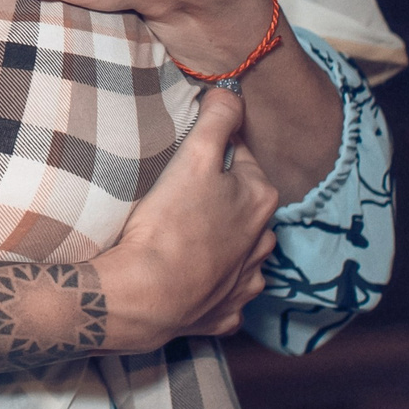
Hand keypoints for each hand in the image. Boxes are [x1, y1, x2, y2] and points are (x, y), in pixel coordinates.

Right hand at [94, 89, 279, 349]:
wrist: (145, 295)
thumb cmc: (170, 223)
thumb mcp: (193, 156)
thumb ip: (217, 119)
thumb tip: (231, 94)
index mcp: (261, 198)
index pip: (242, 157)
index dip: (212, 154)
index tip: (185, 162)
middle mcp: (263, 241)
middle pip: (243, 205)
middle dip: (220, 198)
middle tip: (179, 198)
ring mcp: (246, 282)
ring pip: (240, 249)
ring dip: (221, 242)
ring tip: (183, 236)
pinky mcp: (226, 314)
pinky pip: (224, 292)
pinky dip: (211, 285)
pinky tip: (188, 277)